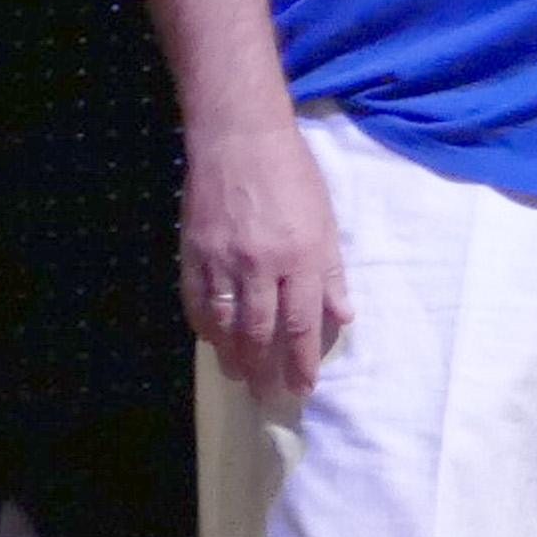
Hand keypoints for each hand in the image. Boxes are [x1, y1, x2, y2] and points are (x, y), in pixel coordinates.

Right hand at [181, 117, 349, 399]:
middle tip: (267, 396)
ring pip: (226, 323)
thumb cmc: (293, 176)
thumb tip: (344, 315)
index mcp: (301, 256)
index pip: (303, 323)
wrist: (239, 140)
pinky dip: (205, 327)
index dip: (303, 360)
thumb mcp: (326, 220)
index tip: (303, 387)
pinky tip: (212, 341)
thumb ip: (331, 272)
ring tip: (240, 377)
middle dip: (265, 369)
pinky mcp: (193, 253)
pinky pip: (196, 302)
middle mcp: (261, 265)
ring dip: (233, 356)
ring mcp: (222, 261)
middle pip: (262, 331)